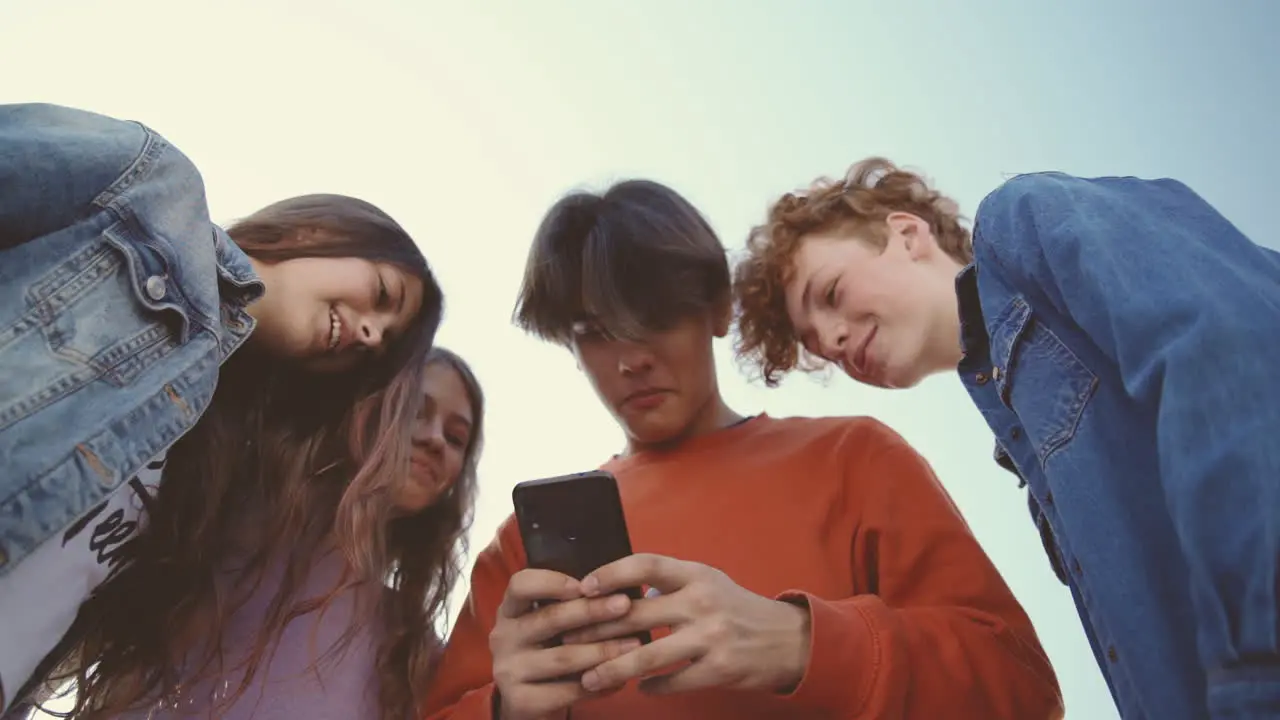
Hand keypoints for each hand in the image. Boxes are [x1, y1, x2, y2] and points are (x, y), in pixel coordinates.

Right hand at [489, 568, 640, 719]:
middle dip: (592, 610)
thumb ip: (567, 606)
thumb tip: (615, 588)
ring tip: (634, 645)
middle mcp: (503, 637)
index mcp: (509, 610)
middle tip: (625, 605)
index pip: (520, 585)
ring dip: (603, 650)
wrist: (525, 701)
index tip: (584, 584)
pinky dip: (599, 683)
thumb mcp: (545, 624)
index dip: (552, 582)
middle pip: (549, 618)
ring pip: (563, 657)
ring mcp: (508, 670)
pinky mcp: (520, 700)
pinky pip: (567, 691)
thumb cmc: (545, 651)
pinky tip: (620, 678)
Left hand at [562, 554, 811, 695]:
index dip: (611, 573)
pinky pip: (673, 682)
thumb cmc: (736, 608)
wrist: (786, 639)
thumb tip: (617, 590)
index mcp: (695, 574)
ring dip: (613, 669)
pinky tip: (638, 689)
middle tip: (568, 639)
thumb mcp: (707, 582)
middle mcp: (702, 601)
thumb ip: (668, 584)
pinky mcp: (719, 668)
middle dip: (596, 629)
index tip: (584, 587)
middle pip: (636, 614)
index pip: (645, 565)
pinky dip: (652, 688)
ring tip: (590, 678)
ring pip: (648, 655)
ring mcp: (711, 636)